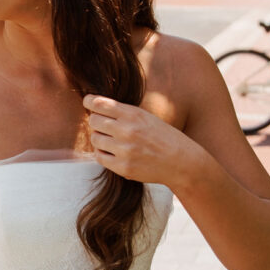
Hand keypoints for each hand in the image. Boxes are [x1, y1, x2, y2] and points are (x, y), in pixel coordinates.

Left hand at [83, 95, 200, 185]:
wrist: (181, 161)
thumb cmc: (163, 137)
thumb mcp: (146, 117)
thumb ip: (124, 113)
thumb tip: (95, 108)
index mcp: (133, 114)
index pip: (99, 103)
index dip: (89, 102)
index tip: (88, 102)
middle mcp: (127, 130)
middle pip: (94, 121)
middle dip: (96, 121)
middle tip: (105, 125)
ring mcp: (124, 150)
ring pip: (95, 139)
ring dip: (99, 138)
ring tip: (112, 140)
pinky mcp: (123, 167)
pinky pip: (99, 156)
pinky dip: (102, 153)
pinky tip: (112, 152)